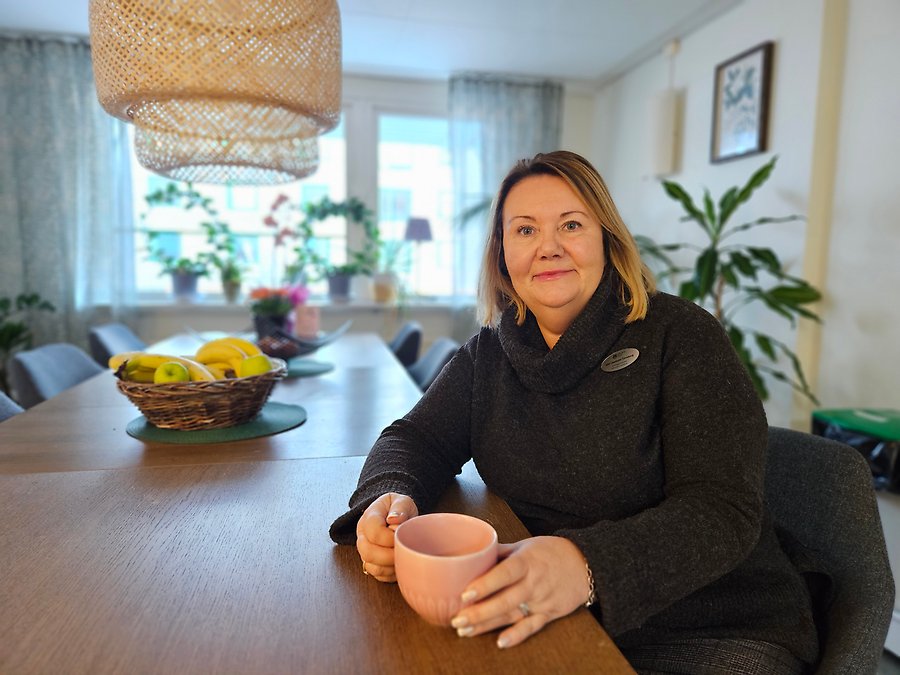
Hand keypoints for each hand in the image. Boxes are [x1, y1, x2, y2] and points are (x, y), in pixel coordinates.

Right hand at [356, 492, 417, 581]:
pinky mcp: (371, 563)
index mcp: (368, 518)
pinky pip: (378, 575)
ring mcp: (365, 551)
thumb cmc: (399, 508)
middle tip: (404, 549)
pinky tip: (399, 562)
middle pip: (368, 552)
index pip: (374, 532)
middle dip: (390, 555)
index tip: (402, 535)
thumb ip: (400, 507)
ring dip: (390, 565)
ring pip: (371, 567)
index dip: (391, 538)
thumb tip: (394, 519)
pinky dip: (390, 573)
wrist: (395, 514)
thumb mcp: (402, 501)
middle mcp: (362, 536)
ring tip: (402, 554)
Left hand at [450, 536, 590, 647]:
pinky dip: (517, 635)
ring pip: (512, 616)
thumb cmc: (551, 551)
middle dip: (479, 612)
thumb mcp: (526, 545)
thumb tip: (473, 554)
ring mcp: (542, 600)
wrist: (585, 563)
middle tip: (456, 620)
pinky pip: (532, 627)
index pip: (504, 573)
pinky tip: (501, 642)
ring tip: (465, 631)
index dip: (485, 584)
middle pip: (505, 600)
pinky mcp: (549, 614)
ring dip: (487, 625)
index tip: (465, 594)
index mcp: (527, 562)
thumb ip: (500, 552)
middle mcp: (534, 582)